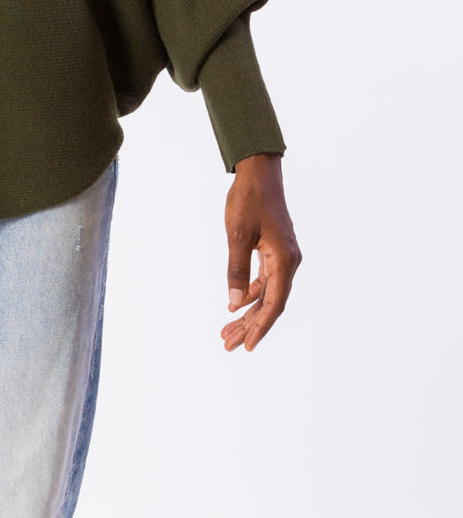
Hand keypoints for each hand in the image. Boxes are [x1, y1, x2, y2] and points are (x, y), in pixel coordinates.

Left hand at [220, 153, 301, 351]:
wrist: (258, 172)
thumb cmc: (248, 200)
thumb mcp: (237, 235)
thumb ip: (237, 270)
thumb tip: (234, 304)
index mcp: (284, 260)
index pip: (274, 303)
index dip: (261, 327)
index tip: (247, 346)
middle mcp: (289, 262)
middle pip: (271, 303)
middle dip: (250, 325)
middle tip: (228, 343)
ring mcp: (283, 256)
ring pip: (267, 293)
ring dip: (249, 312)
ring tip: (228, 330)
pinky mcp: (275, 251)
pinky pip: (265, 280)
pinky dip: (251, 293)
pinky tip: (236, 306)